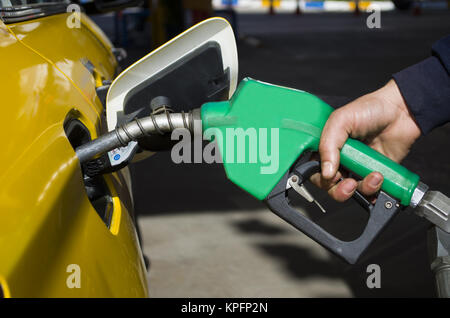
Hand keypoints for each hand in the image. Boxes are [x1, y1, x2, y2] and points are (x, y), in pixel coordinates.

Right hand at [311, 79, 420, 201]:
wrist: (402, 111)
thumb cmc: (371, 109)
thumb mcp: (341, 120)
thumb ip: (328, 145)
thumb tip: (326, 172)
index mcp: (326, 146)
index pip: (313, 169)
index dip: (319, 177)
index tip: (330, 175)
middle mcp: (339, 159)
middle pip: (329, 185)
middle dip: (338, 190)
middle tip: (348, 184)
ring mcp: (356, 168)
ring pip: (350, 191)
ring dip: (361, 188)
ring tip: (373, 176)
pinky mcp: (374, 175)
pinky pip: (369, 192)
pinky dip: (373, 192)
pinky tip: (379, 179)